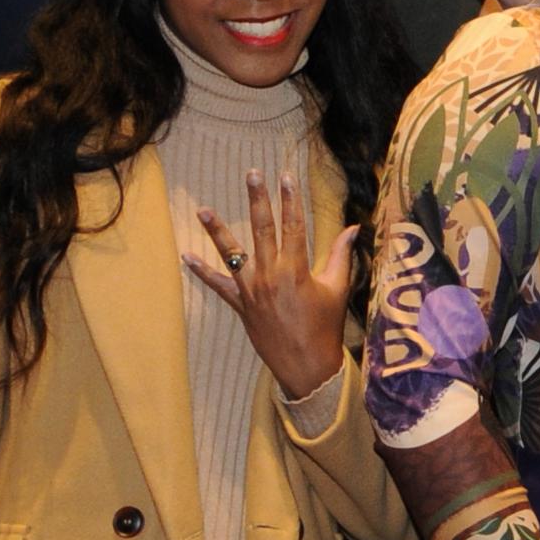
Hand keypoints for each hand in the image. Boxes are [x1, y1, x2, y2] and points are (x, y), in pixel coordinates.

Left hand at [182, 169, 359, 403]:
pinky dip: (202, 272)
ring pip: (232, 254)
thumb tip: (353, 228)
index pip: (294, 225)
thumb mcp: (337, 289)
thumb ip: (341, 256)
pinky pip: (218, 285)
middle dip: (258, 199)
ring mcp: (251, 290)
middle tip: (252, 175)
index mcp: (296, 269)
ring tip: (203, 209)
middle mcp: (270, 275)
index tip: (286, 176)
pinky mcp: (240, 305)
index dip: (291, 199)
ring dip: (217, 230)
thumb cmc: (325, 327)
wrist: (305, 364)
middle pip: (262, 229)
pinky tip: (187, 256)